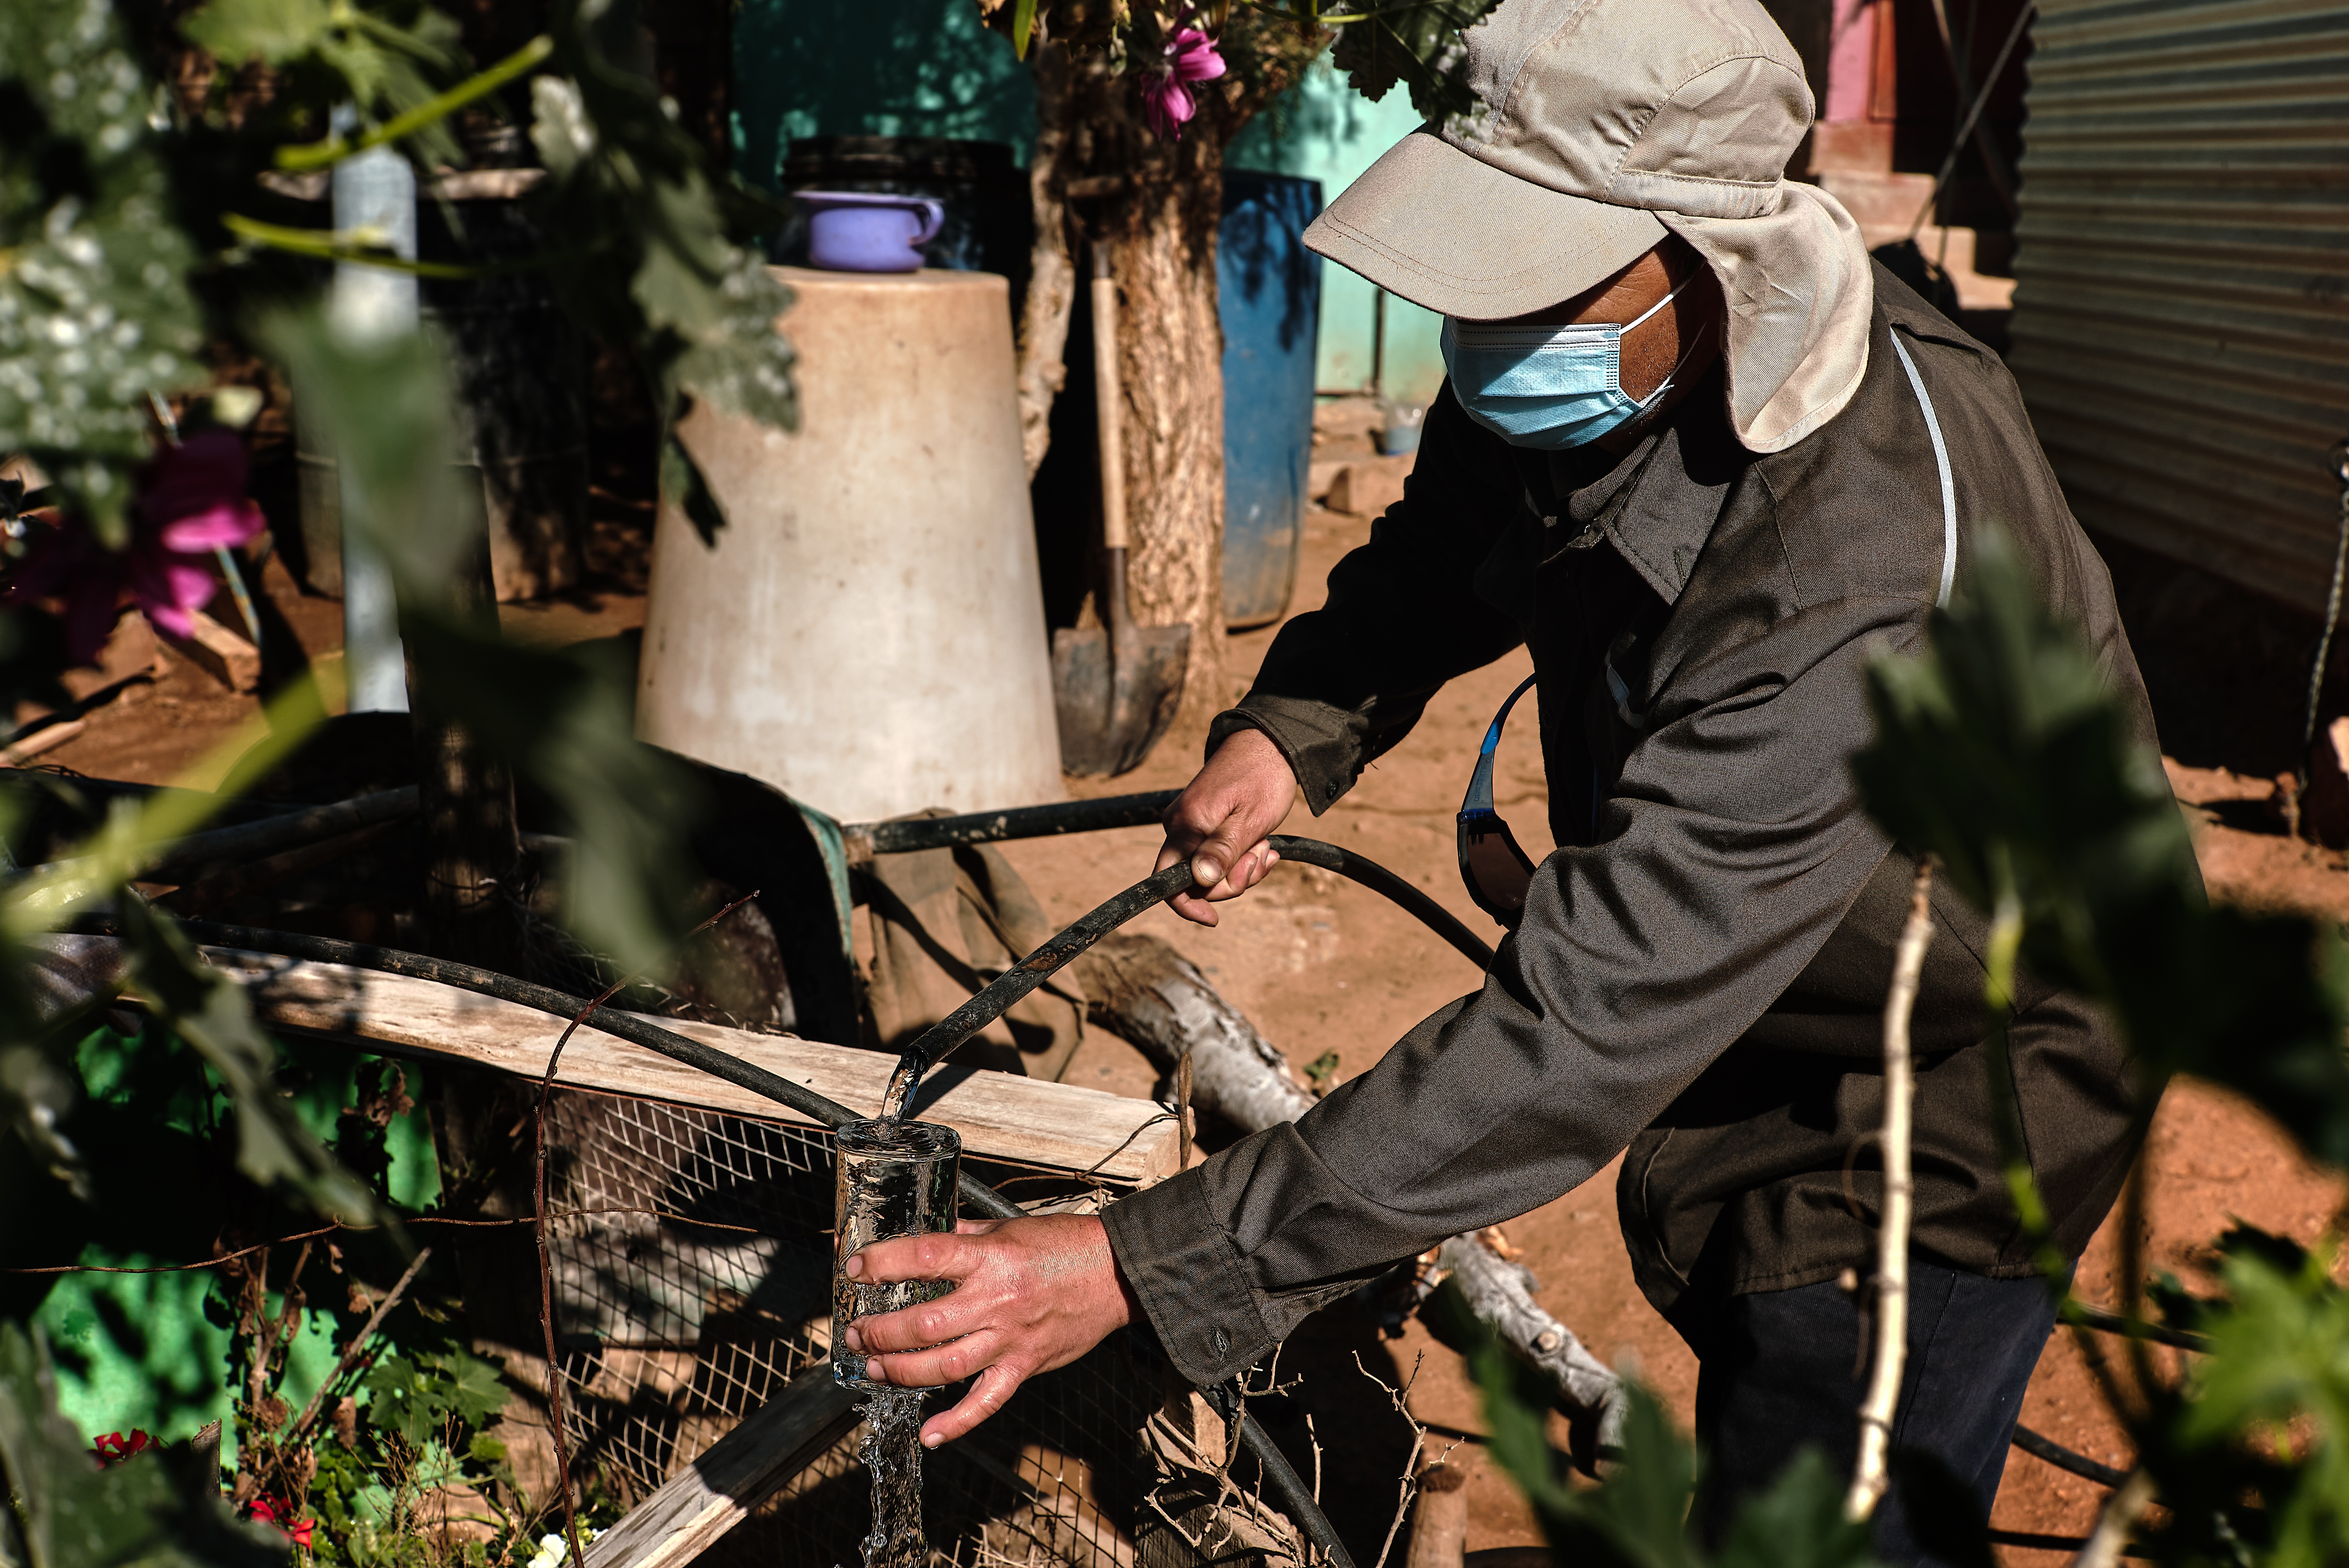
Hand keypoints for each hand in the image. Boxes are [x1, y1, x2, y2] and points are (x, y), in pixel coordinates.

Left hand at [842, 1214, 1137, 1447]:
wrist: (1118, 1273)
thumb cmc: (1065, 1245)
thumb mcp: (1010, 1227)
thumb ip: (966, 1236)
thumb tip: (927, 1239)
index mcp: (990, 1258)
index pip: (924, 1257)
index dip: (884, 1263)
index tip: (857, 1268)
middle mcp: (997, 1300)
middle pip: (924, 1323)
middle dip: (880, 1331)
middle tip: (856, 1332)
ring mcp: (1011, 1338)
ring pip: (945, 1365)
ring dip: (900, 1371)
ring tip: (873, 1367)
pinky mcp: (1026, 1366)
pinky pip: (987, 1402)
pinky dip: (957, 1422)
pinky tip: (930, 1433)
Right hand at [1157, 727, 1297, 926]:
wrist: (1270, 742)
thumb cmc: (1263, 777)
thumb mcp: (1250, 820)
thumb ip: (1223, 851)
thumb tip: (1200, 881)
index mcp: (1186, 826)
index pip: (1167, 883)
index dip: (1189, 906)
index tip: (1214, 919)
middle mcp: (1179, 825)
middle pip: (1194, 880)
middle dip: (1231, 880)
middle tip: (1261, 858)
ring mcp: (1189, 822)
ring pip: (1209, 869)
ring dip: (1242, 867)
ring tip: (1266, 846)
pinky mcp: (1202, 820)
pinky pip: (1216, 853)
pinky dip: (1240, 856)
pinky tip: (1262, 845)